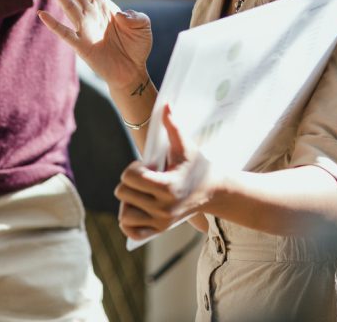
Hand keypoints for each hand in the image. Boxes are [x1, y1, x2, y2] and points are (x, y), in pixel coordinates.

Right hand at [38, 0, 151, 91]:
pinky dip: (54, 24)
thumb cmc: (137, 46)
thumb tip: (120, 14)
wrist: (132, 71)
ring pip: (67, 4)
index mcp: (103, 4)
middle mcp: (90, 12)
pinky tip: (43, 15)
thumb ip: (135, 15)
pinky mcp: (81, 45)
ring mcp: (84, 27)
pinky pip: (65, 33)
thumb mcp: (143, 25)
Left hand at [116, 105, 216, 240]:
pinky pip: (131, 231)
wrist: (213, 191)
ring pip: (124, 214)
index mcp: (167, 186)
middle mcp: (163, 207)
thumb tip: (165, 105)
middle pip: (123, 193)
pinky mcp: (160, 230)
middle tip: (146, 177)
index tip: (147, 166)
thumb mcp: (185, 145)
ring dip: (128, 200)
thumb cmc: (197, 165)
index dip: (134, 167)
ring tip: (142, 191)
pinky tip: (137, 207)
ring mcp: (161, 222)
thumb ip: (173, 126)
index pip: (129, 177)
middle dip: (130, 182)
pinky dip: (128, 221)